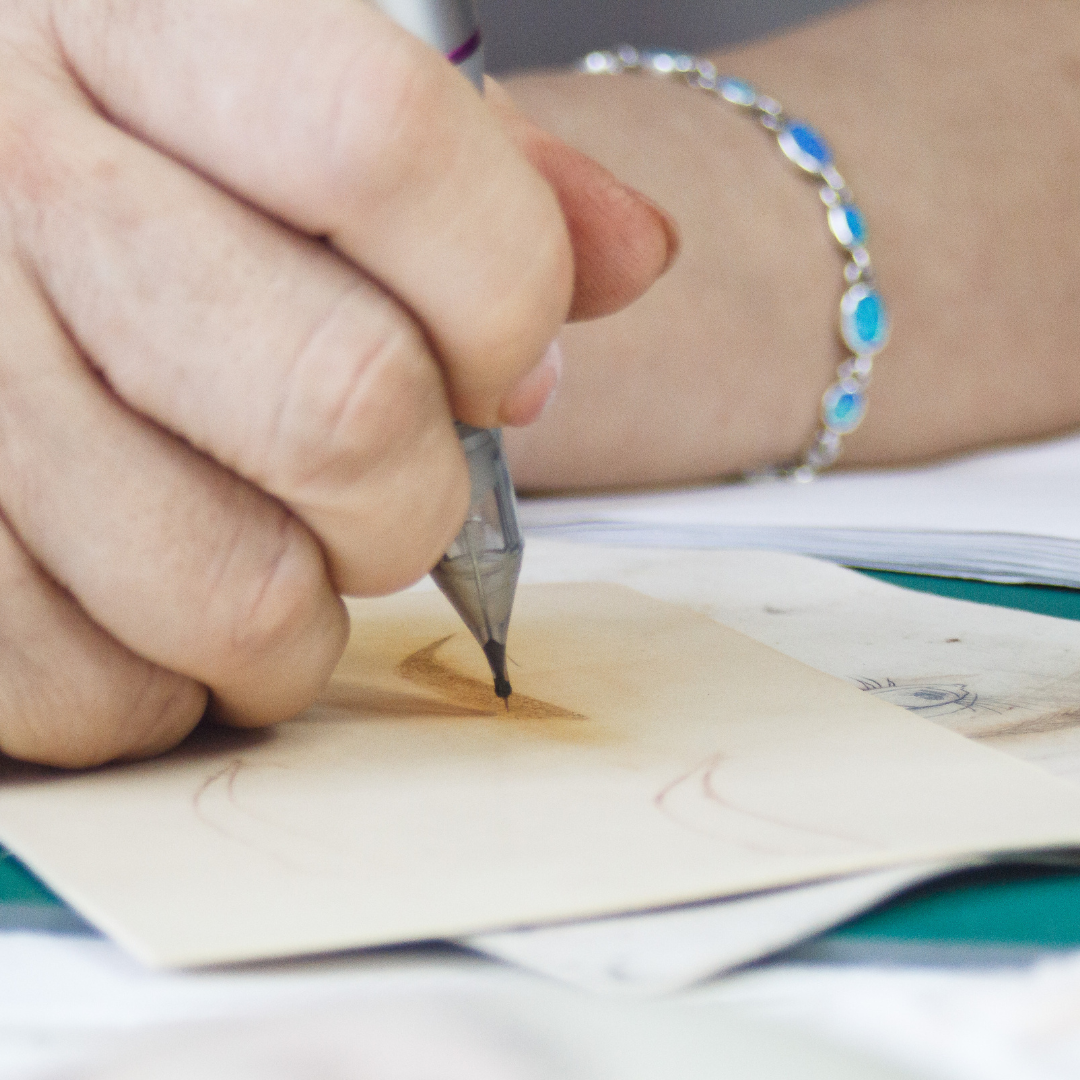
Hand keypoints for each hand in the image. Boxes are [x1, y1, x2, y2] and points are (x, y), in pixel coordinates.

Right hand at [0, 0, 674, 765]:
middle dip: (412, 499)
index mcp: (140, 25)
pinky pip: (99, 691)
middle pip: (342, 406)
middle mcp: (12, 180)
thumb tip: (633, 251)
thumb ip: (488, 170)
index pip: (384, 145)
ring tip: (269, 560)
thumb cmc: (146, 175)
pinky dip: (170, 690)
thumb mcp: (294, 94)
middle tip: (378, 491)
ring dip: (299, 622)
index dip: (499, 291)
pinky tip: (156, 609)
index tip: (495, 364)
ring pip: (237, 592)